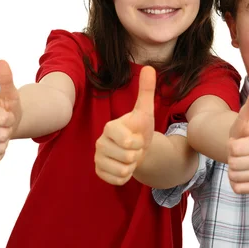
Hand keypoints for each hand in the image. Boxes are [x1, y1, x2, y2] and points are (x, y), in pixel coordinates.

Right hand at [0, 60, 21, 162]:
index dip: (10, 120)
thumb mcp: (12, 94)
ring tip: (3, 135)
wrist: (8, 123)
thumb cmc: (10, 107)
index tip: (9, 116)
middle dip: (9, 132)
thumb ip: (6, 80)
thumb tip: (1, 61)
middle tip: (6, 127)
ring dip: (5, 144)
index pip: (1, 119)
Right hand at [95, 66, 155, 185]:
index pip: (126, 140)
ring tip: (131, 156)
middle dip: (137, 154)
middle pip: (128, 157)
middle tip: (135, 148)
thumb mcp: (145, 111)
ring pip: (123, 170)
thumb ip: (146, 90)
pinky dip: (127, 176)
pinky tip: (126, 166)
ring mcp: (98, 158)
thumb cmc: (141, 128)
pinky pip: (118, 180)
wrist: (138, 148)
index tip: (137, 137)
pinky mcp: (99, 172)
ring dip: (133, 166)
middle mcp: (100, 142)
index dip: (137, 142)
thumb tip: (150, 67)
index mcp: (110, 127)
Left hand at [227, 79, 248, 193]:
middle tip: (237, 152)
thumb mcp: (245, 116)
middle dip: (230, 158)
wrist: (242, 149)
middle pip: (235, 164)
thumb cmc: (243, 132)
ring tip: (238, 162)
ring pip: (236, 177)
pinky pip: (239, 189)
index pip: (235, 148)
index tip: (238, 141)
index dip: (230, 145)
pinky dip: (235, 183)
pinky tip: (240, 174)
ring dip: (231, 170)